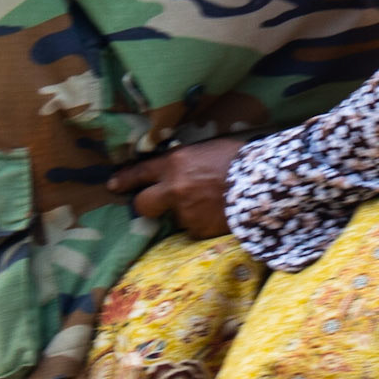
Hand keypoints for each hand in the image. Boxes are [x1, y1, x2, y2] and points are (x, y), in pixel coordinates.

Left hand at [107, 138, 243, 238]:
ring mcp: (185, 211)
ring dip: (187, 212)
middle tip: (155, 205)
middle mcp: (174, 188)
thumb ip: (185, 161)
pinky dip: (203, 223)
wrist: (264, 185)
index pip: (140, 172)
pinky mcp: (198, 230)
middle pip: (143, 204)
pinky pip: (195, 228)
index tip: (113, 185)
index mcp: (175, 163)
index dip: (125, 180)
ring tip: (211, 202)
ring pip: (175, 216)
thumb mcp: (207, 149)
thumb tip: (174, 169)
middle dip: (145, 205)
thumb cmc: (240, 160)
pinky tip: (219, 213)